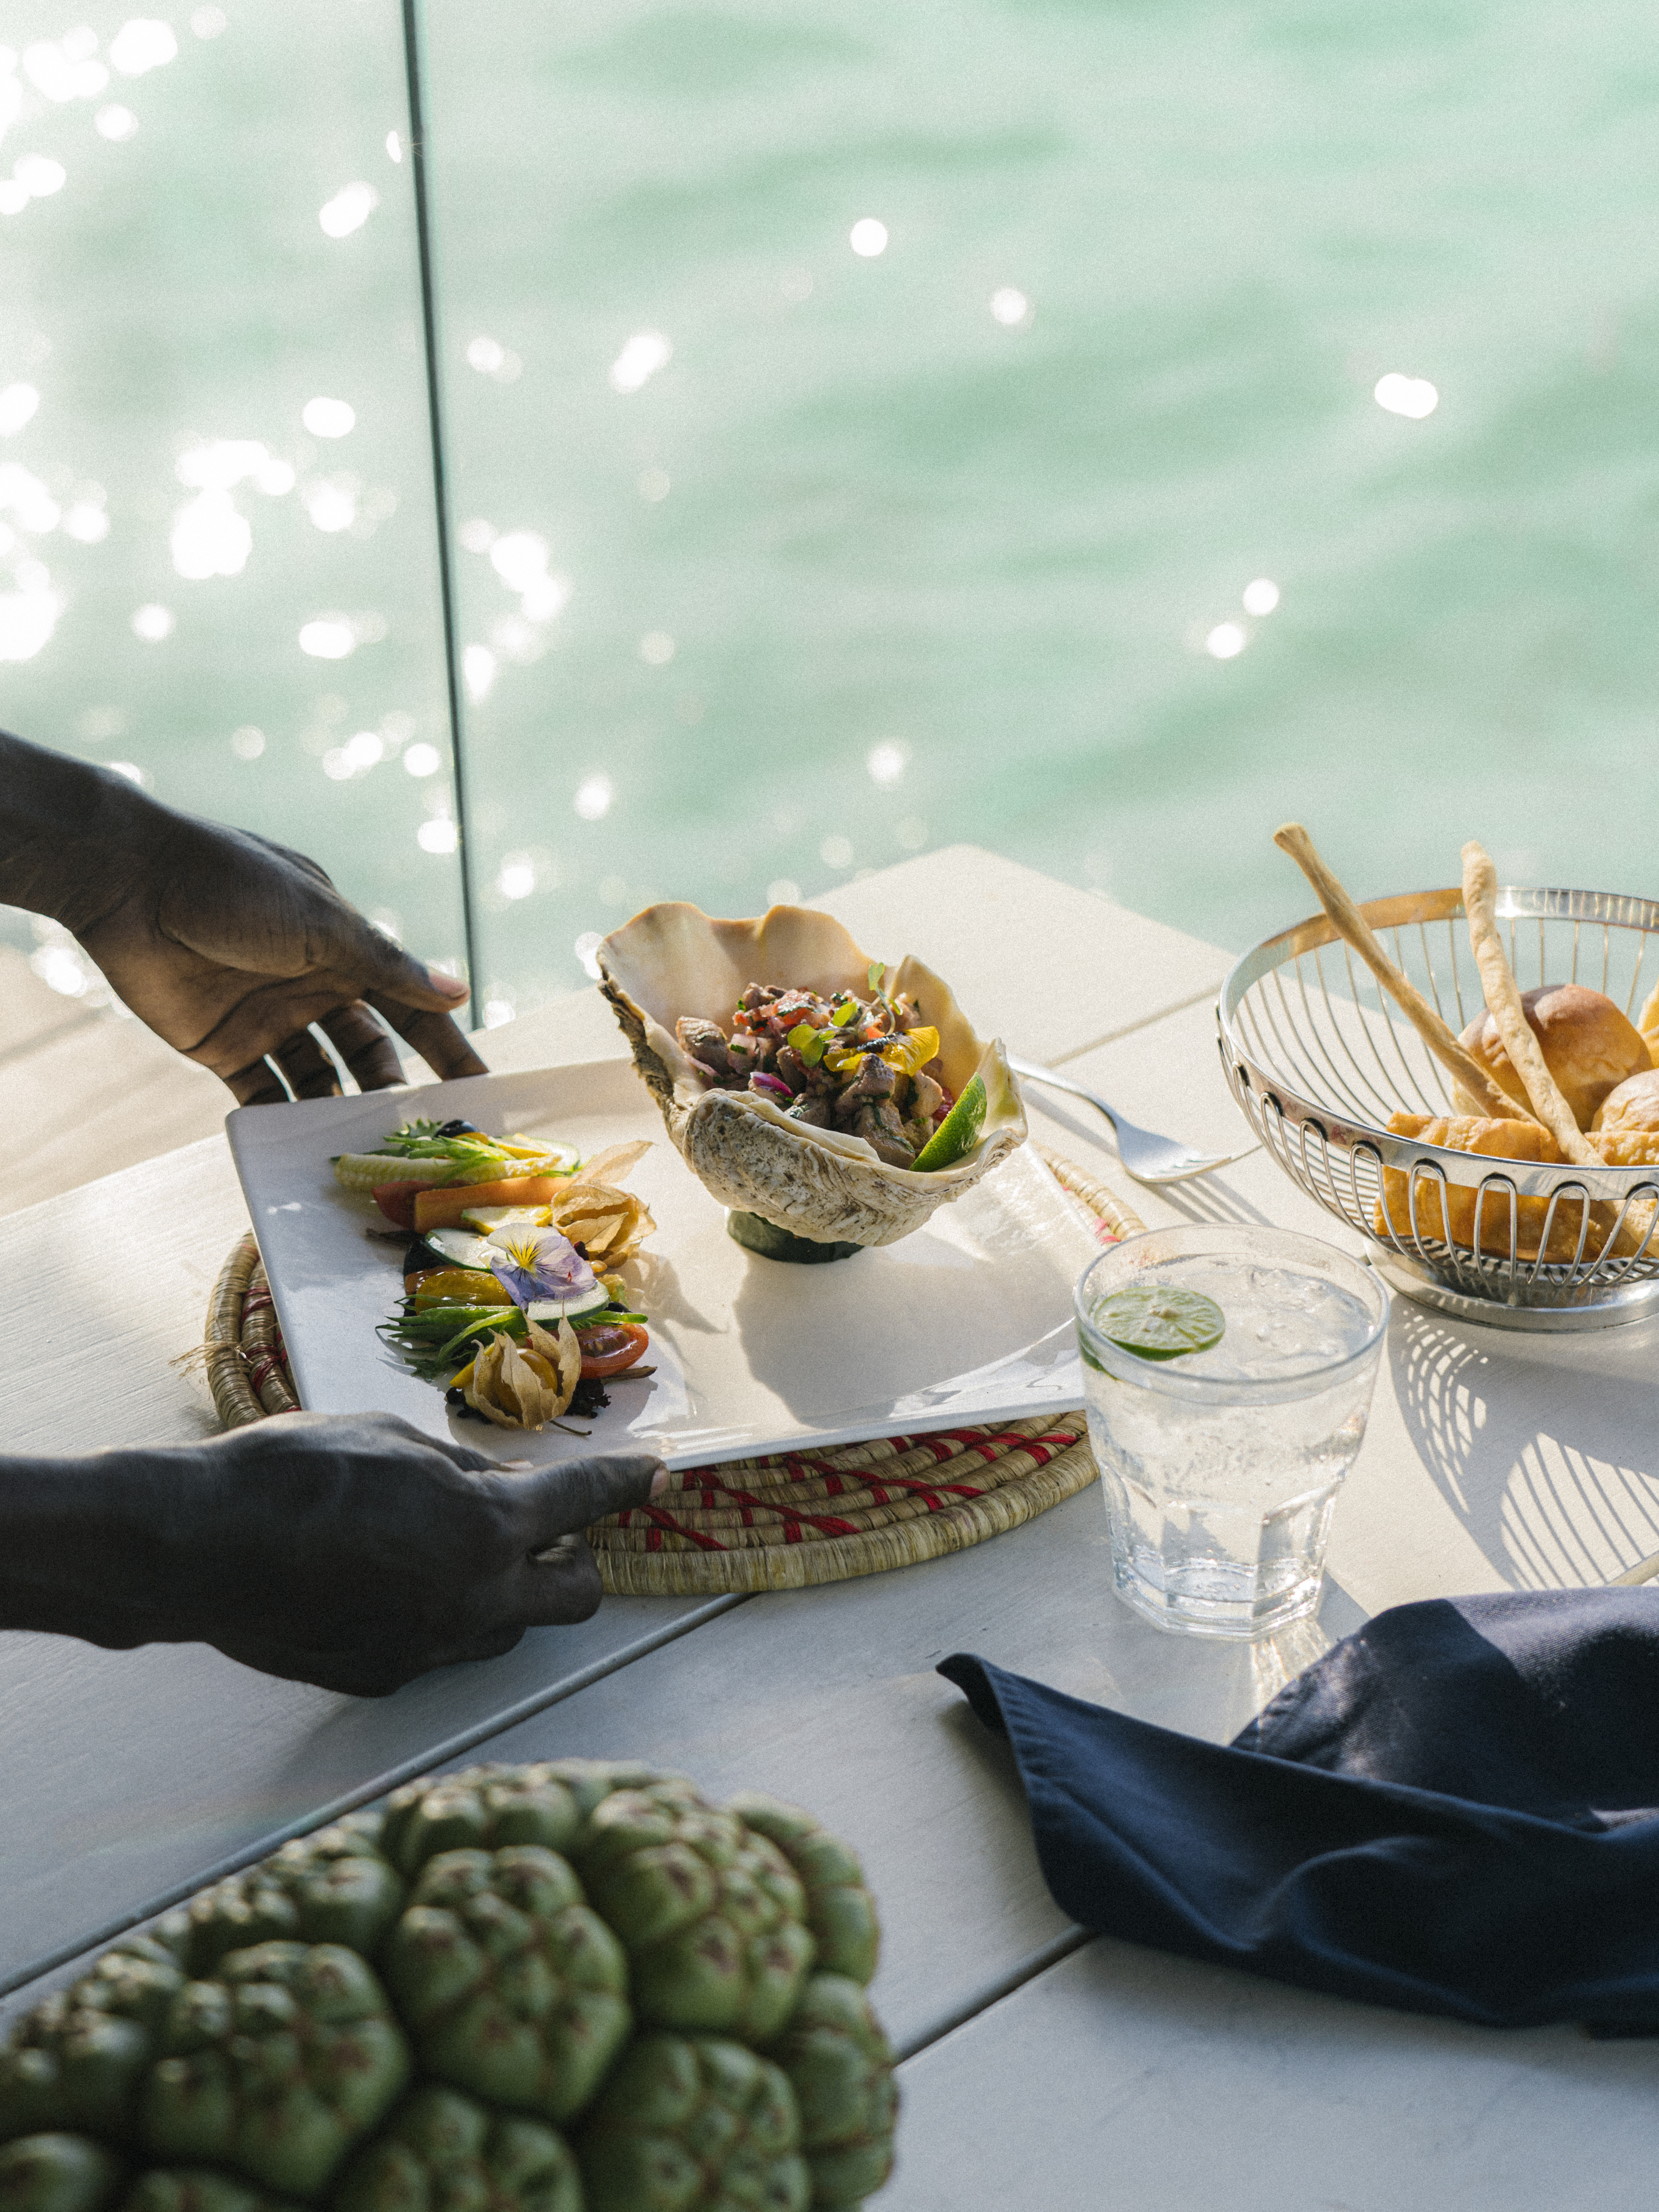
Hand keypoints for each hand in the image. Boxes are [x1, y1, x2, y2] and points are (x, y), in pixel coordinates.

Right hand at [23, 1416, 664, 1696]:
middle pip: (573, 1596)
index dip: (626, 1483)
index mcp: (485, 1529)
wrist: (196, 1545)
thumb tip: (511, 1483)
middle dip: (578, 1559)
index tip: (653, 1474)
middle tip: (556, 1528)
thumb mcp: (395, 1441)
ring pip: (505, 1626)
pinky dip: (439, 1612)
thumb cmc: (289, 1475)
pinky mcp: (381, 1676)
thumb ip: (467, 1470)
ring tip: (460, 1547)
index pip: (584, 1502)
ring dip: (506, 1589)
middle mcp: (471, 1600)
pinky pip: (439, 1646)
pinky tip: (392, 1579)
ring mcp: (427, 1648)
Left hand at [76, 809, 486, 1104]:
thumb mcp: (322, 924)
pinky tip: (299, 1145)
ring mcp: (269, 1019)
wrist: (129, 884)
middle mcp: (314, 986)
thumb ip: (387, 966)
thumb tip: (459, 993)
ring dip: (340, 1109)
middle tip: (417, 1136)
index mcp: (347, 950)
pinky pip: (263, 1093)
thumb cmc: (233, 886)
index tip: (479, 1091)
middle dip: (393, 1089)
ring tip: (362, 1147)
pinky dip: (281, 1119)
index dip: (447, 1048)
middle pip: (370, 1051)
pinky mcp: (223, 1046)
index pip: (411, 1007)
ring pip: (321, 1078)